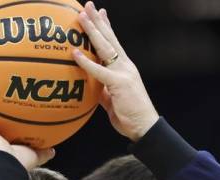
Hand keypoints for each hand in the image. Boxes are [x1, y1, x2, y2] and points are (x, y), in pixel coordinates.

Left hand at [71, 2, 158, 141]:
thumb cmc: (129, 116)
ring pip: (105, 47)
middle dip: (98, 20)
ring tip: (81, 17)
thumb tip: (91, 86)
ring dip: (92, 31)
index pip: (114, 42)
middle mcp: (125, 66)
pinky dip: (86, 61)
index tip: (99, 12)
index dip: (106, 26)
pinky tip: (75, 52)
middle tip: (87, 5)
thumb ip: (103, 90)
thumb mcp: (113, 100)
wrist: (144, 127)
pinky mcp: (119, 84)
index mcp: (124, 68)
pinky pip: (99, 70)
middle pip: (109, 38)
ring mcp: (123, 73)